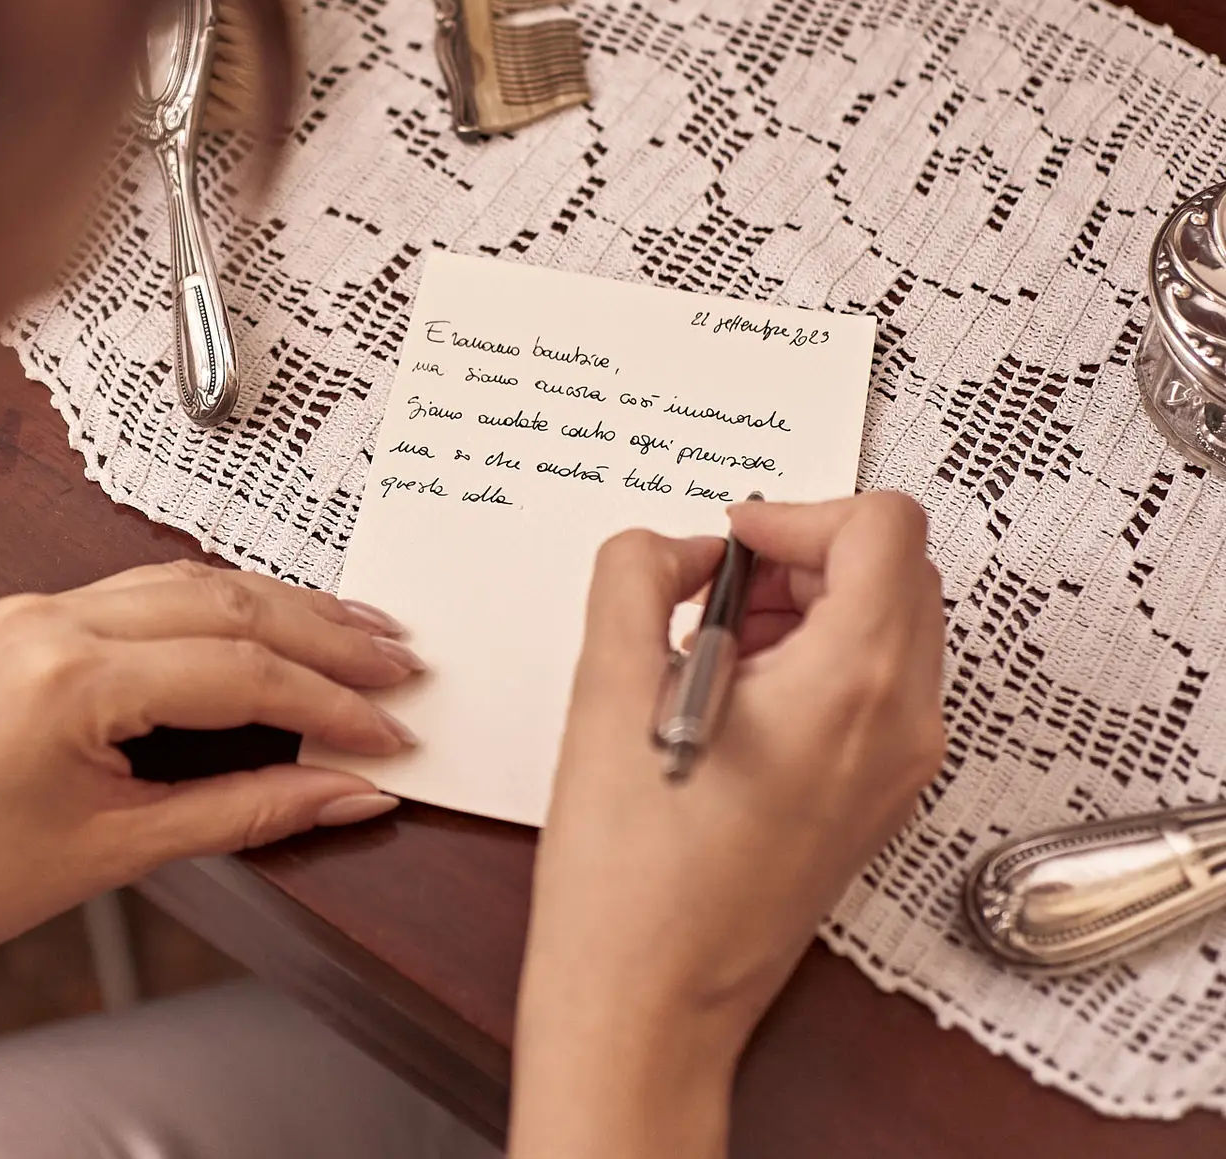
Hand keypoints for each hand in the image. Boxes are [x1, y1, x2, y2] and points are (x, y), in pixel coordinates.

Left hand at [0, 561, 420, 1032]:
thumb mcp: (118, 852)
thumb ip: (247, 811)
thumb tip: (347, 792)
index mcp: (69, 675)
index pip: (240, 671)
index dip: (331, 704)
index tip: (391, 733)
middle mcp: (50, 619)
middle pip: (226, 603)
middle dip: (325, 633)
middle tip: (401, 660)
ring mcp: (34, 611)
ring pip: (189, 585)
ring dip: (280, 609)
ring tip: (359, 632)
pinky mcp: (26, 622)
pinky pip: (145, 596)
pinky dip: (220, 613)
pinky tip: (269, 629)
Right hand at [510, 493, 946, 1158]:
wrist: (648, 999)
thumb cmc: (631, 874)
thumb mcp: (608, 689)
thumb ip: (636, 576)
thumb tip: (677, 548)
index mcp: (852, 685)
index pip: (883, 527)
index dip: (794, 512)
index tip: (727, 546)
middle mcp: (902, 726)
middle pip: (897, 571)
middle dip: (803, 556)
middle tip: (714, 592)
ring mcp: (898, 770)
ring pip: (891, 628)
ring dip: (809, 607)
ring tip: (712, 652)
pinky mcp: (876, 801)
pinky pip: (875, 690)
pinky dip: (816, 662)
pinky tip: (730, 702)